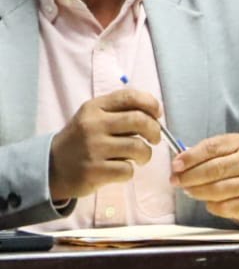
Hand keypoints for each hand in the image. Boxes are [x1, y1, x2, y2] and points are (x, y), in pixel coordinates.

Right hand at [48, 88, 162, 199]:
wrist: (52, 166)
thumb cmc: (82, 140)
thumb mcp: (94, 117)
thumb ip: (120, 111)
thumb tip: (156, 114)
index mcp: (94, 108)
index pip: (130, 97)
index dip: (151, 103)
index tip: (157, 114)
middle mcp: (93, 125)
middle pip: (139, 121)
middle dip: (155, 130)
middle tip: (154, 139)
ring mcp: (93, 149)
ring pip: (138, 147)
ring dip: (145, 154)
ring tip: (139, 157)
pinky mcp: (94, 171)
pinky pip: (128, 170)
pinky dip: (130, 171)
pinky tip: (121, 169)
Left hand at [171, 133, 238, 223]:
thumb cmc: (232, 168)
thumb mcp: (221, 153)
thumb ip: (201, 156)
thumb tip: (177, 165)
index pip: (212, 147)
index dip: (191, 157)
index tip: (175, 166)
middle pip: (214, 169)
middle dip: (190, 176)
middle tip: (176, 181)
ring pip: (217, 189)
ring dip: (197, 191)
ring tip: (188, 191)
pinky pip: (223, 207)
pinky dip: (211, 205)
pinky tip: (208, 201)